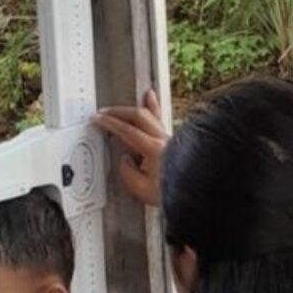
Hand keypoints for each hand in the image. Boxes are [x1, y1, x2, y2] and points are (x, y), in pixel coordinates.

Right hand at [94, 89, 166, 205]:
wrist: (194, 193)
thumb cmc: (172, 192)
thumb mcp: (142, 190)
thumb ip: (128, 173)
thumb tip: (125, 160)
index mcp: (154, 150)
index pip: (127, 130)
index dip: (110, 123)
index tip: (98, 119)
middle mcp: (163, 140)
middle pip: (138, 116)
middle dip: (118, 112)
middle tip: (105, 113)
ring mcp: (169, 139)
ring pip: (150, 115)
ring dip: (135, 107)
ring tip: (129, 100)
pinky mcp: (173, 143)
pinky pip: (159, 120)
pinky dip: (153, 108)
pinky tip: (151, 98)